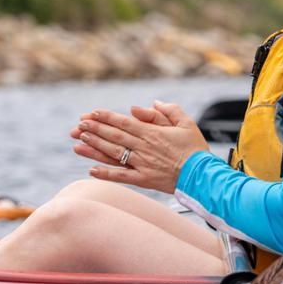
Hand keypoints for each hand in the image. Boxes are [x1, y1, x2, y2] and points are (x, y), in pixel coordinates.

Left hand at [70, 101, 208, 193]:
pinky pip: (121, 176)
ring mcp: (142, 165)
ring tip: (79, 141)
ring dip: (95, 147)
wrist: (202, 175)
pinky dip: (105, 174)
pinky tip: (91, 170)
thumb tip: (150, 103)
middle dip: (95, 129)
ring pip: (113, 154)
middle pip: (114, 136)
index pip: (124, 122)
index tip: (92, 113)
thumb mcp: (186, 123)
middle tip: (79, 124)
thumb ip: (168, 111)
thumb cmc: (195, 149)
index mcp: (153, 133)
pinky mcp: (144, 180)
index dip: (107, 117)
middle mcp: (144, 148)